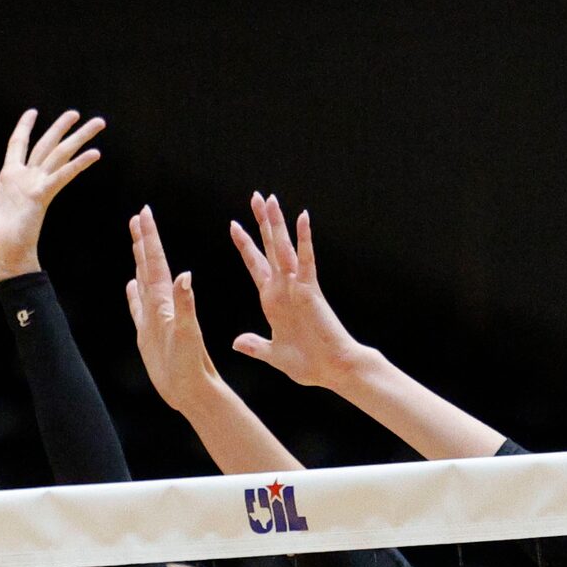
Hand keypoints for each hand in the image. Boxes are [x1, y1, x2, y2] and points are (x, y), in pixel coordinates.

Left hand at [0, 107, 104, 283]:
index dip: (24, 127)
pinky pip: (62, 176)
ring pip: (60, 154)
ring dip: (79, 138)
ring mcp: (36, 186)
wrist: (0, 259)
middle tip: (76, 113)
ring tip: (98, 123)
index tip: (33, 112)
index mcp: (9, 178)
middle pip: (46, 145)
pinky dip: (78, 164)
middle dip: (61, 128)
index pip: (18, 145)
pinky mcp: (42, 196)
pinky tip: (95, 153)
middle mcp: (26, 178)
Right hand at [124, 206, 224, 413]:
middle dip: (144, 240)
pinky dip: (133, 294)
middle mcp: (161, 306)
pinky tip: (130, 284)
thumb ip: (185, 305)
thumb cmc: (192, 367)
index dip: (150, 237)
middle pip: (150, 266)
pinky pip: (138, 308)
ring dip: (139, 260)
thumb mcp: (189, 335)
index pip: (157, 263)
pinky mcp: (149, 334)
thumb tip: (184, 275)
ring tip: (135, 240)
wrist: (193, 391)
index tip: (144, 212)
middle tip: (138, 215)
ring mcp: (154, 319)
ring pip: (144, 281)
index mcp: (168, 303)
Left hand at [228, 192, 369, 389]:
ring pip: (284, 248)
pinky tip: (303, 218)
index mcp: (273, 301)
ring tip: (270, 199)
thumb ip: (256, 346)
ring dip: (277, 223)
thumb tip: (236, 342)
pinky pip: (307, 260)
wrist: (333, 370)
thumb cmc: (309, 364)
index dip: (245, 246)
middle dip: (262, 223)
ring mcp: (297, 287)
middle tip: (256, 196)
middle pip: (269, 248)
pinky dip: (305, 239)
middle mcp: (284, 288)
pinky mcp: (311, 291)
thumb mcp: (273, 354)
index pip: (256, 266)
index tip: (234, 225)